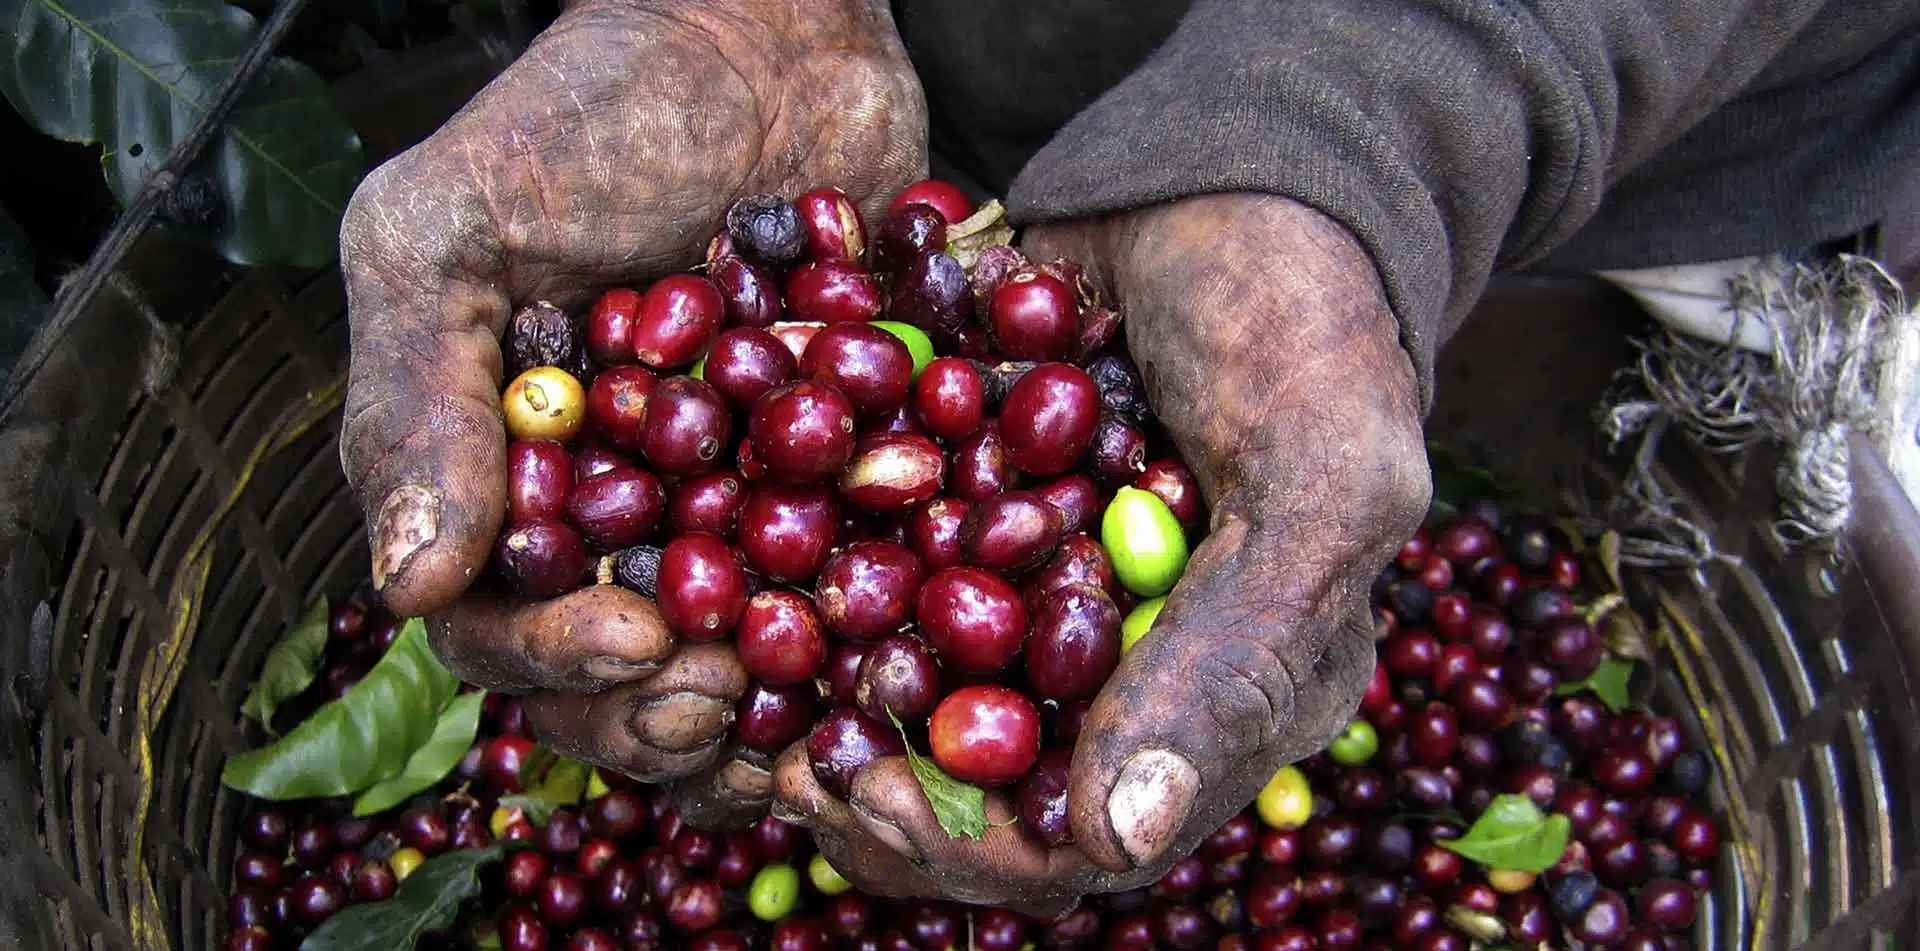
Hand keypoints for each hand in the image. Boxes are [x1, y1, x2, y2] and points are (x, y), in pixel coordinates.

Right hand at [337, 0, 925, 813]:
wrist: (770, 36)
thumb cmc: (592, 110)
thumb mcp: (453, 230)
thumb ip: (418, 397)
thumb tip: (409, 586)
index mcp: (497, 478)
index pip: (495, 623)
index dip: (554, 663)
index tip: (636, 645)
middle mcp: (608, 515)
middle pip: (613, 679)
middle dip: (659, 713)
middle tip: (720, 703)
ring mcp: (723, 510)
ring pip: (729, 670)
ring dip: (762, 721)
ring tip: (811, 722)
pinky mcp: (832, 490)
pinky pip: (846, 600)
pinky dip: (867, 650)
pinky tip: (899, 668)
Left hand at [770, 194, 1430, 914]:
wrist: (1224, 161)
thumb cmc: (1301, 317)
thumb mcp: (1311, 484)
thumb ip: (1231, 661)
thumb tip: (1117, 841)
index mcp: (1236, 692)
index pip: (1097, 839)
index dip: (976, 843)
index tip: (867, 794)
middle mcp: (1133, 666)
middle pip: (991, 796)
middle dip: (882, 797)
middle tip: (785, 766)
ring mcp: (1049, 593)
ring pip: (925, 710)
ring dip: (830, 721)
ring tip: (751, 707)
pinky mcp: (980, 520)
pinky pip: (891, 596)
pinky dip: (819, 608)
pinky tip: (750, 592)